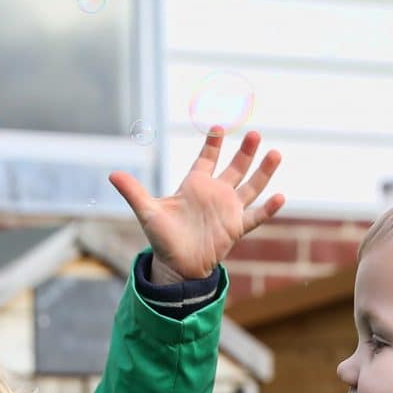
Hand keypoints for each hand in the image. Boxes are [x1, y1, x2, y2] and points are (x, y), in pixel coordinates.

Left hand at [111, 129, 285, 282]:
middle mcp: (215, 194)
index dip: (212, 143)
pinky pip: (255, 217)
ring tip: (275, 153)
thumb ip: (134, 192)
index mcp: (195, 185)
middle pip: (235, 167)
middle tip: (254, 133)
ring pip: (250, 187)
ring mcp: (228, 210)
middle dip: (245, 151)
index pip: (206, 158)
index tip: (218, 127)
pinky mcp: (236, 228)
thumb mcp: (148, 212)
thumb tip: (112, 174)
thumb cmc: (163, 238)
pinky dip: (268, 208)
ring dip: (263, 172)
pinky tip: (280, 196)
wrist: (177, 265)